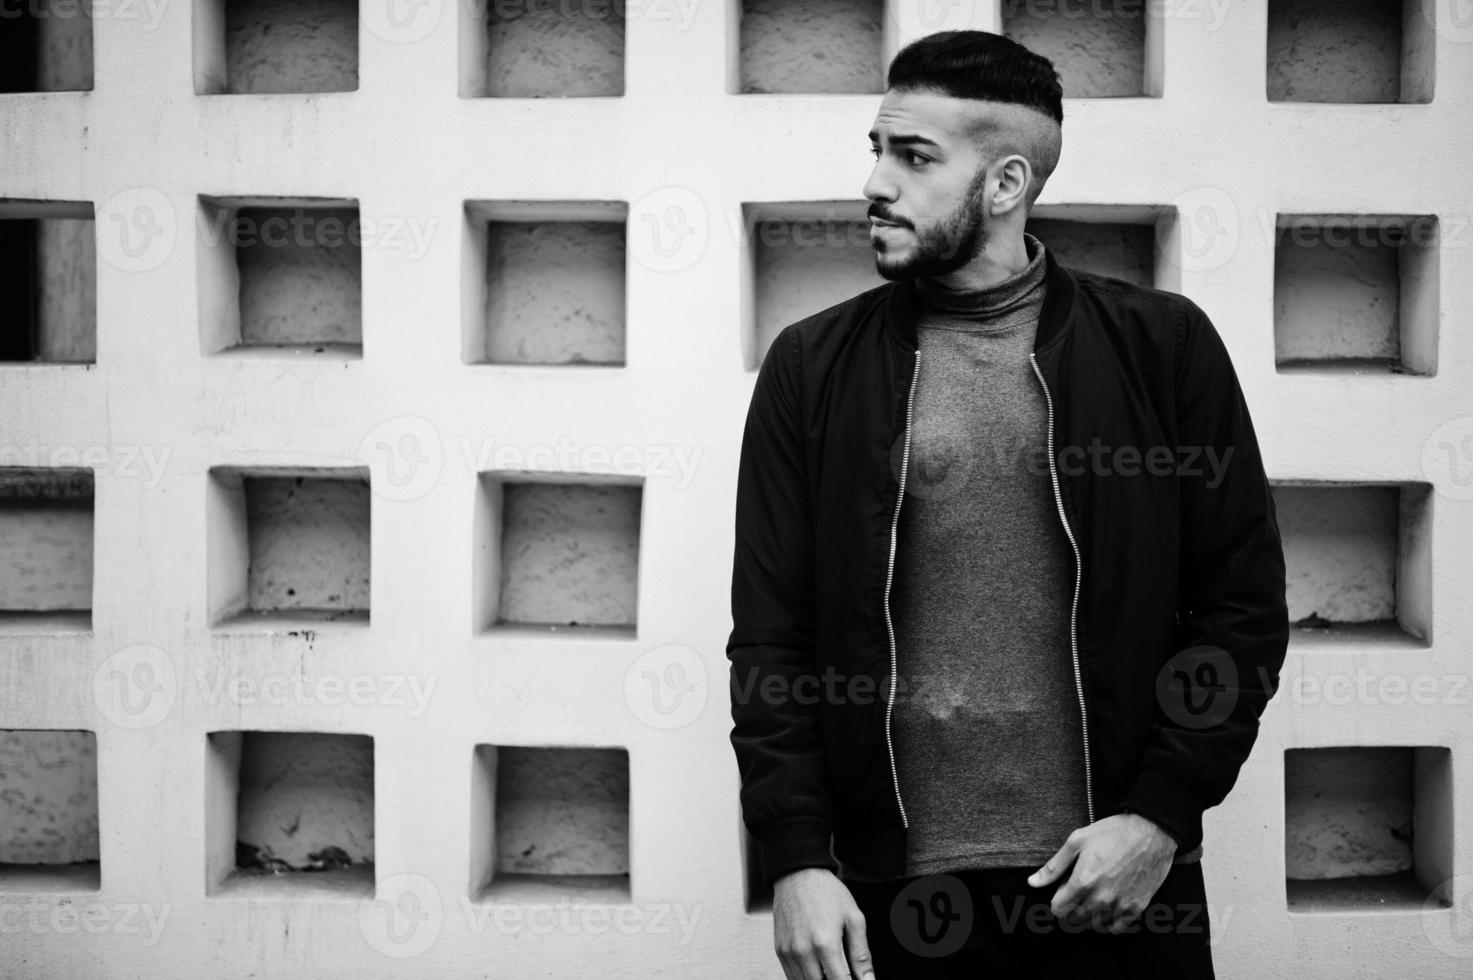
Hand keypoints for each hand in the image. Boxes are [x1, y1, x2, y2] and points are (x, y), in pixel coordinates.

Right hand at [772, 868, 874, 979]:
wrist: (797, 874)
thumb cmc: (826, 892)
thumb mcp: (854, 918)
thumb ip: (861, 954)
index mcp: (826, 944)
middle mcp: (804, 951)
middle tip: (843, 972)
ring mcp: (789, 952)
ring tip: (831, 969)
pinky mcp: (780, 950)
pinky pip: (792, 977)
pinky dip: (805, 978)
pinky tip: (817, 968)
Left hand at [1026, 813, 1176, 934]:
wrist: (1151, 832)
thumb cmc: (1113, 832)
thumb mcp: (1077, 841)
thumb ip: (1054, 866)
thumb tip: (1033, 882)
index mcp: (1083, 881)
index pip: (1059, 909)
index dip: (1056, 900)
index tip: (1062, 891)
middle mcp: (1101, 898)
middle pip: (1074, 920)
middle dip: (1069, 910)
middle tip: (1075, 895)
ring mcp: (1120, 905)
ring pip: (1094, 926)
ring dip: (1087, 918)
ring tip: (1089, 902)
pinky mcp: (1137, 907)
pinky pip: (1117, 928)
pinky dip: (1108, 924)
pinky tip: (1106, 911)